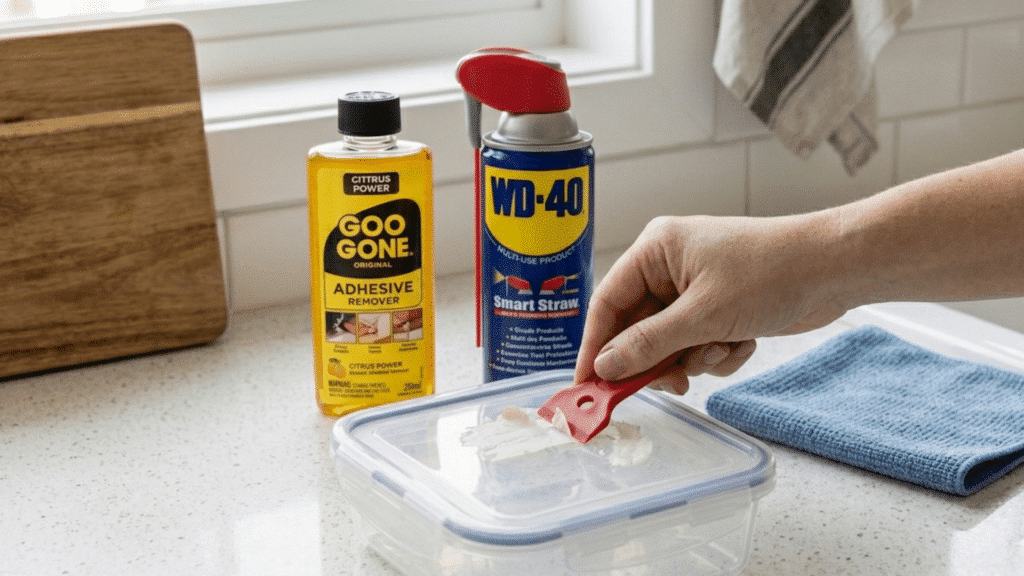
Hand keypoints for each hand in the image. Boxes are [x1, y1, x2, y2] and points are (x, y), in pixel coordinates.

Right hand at [575, 213, 846, 392]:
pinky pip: (697, 345)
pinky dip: (717, 353)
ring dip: (694, 357)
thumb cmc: (771, 272)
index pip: (607, 302)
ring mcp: (694, 289)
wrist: (834, 269)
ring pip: (669, 343)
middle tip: (669, 384)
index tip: (588, 384)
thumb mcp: (703, 315)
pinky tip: (743, 342)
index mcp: (655, 250)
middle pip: (637, 328)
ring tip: (722, 349)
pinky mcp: (718, 308)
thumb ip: (649, 344)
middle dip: (658, 358)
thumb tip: (606, 366)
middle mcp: (669, 267)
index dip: (595, 345)